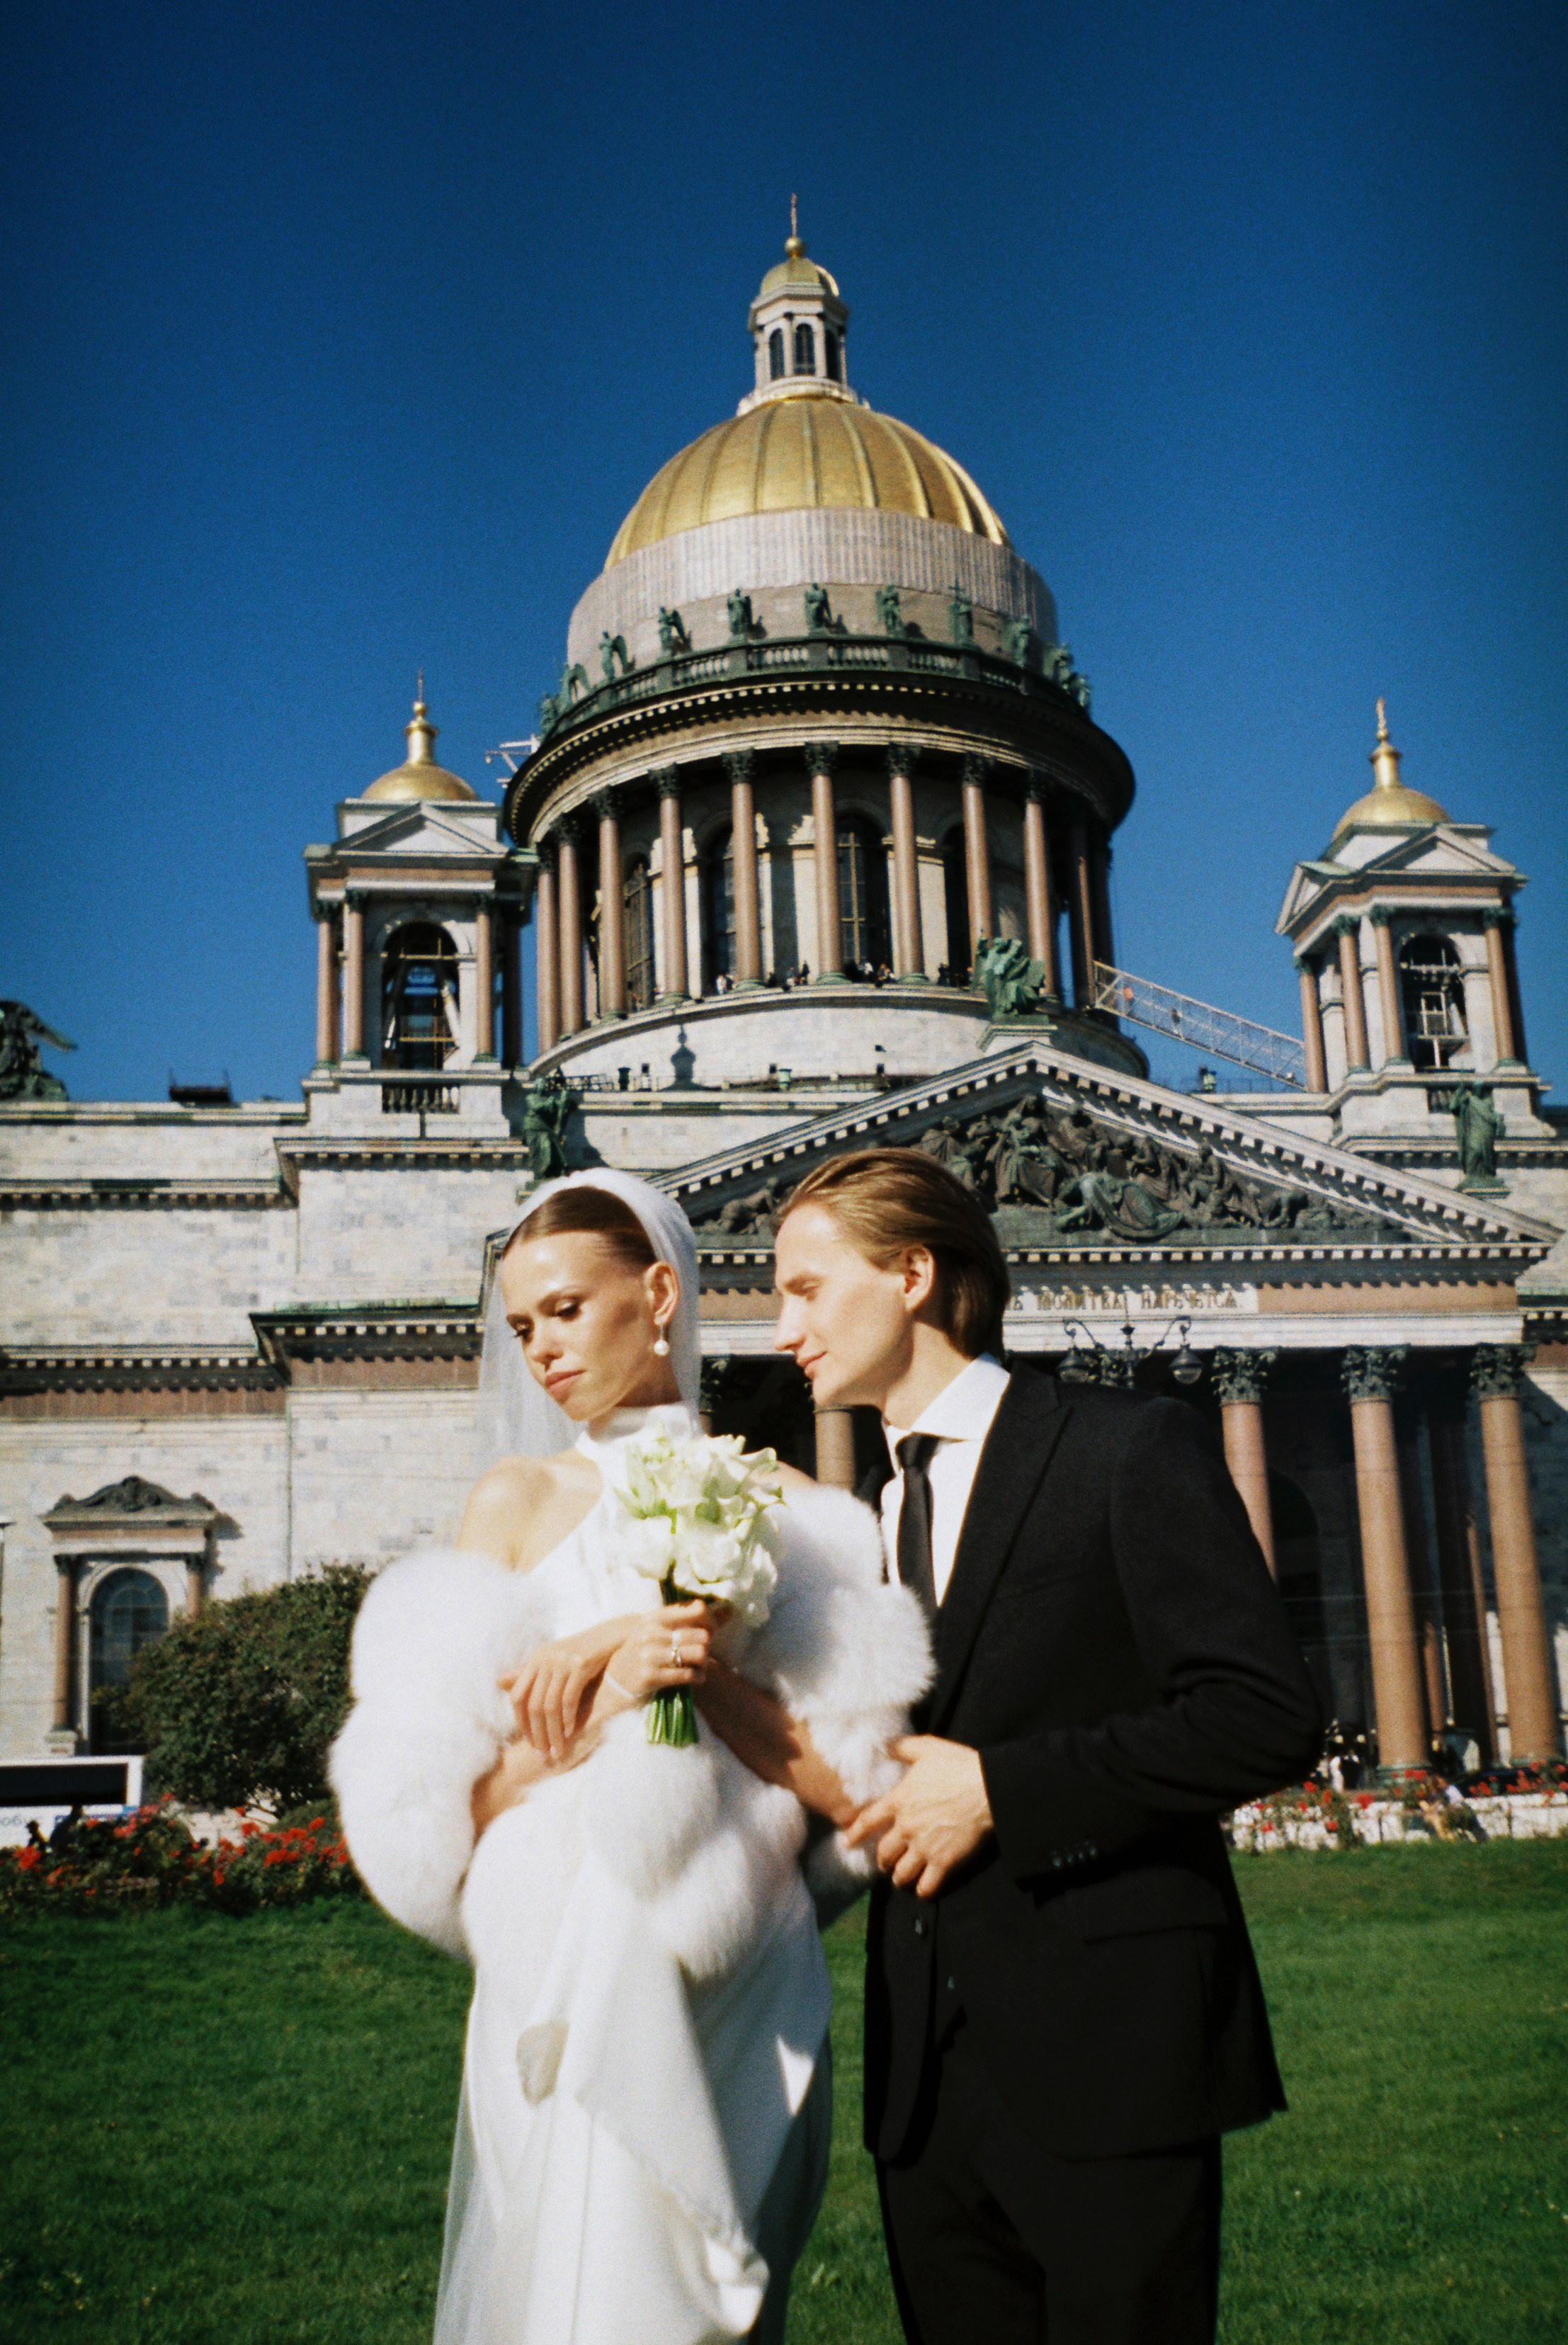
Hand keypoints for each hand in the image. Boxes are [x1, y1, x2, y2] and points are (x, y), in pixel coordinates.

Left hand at [502, 1614, 640, 1761]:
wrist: (612, 1636)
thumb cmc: (581, 1653)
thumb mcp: (552, 1661)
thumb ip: (528, 1674)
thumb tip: (498, 1682)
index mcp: (535, 1659)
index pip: (517, 1697)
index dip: (521, 1722)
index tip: (530, 1742)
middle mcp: (545, 1659)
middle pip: (533, 1705)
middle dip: (537, 1734)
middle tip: (544, 1754)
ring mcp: (562, 1661)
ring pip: (550, 1706)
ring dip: (553, 1733)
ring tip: (558, 1750)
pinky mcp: (580, 1664)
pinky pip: (569, 1698)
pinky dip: (567, 1719)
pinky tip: (570, 1733)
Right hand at [597, 1603, 715, 1717]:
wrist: (613, 1680)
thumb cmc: (642, 1651)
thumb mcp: (660, 1630)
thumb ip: (691, 1619)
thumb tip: (730, 1610)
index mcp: (655, 1617)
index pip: (697, 1610)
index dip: (711, 1621)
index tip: (710, 1631)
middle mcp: (652, 1633)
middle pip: (702, 1635)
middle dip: (707, 1646)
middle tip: (702, 1654)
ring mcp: (650, 1655)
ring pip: (699, 1655)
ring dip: (704, 1664)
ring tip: (698, 1666)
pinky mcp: (651, 1677)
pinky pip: (688, 1675)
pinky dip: (698, 1677)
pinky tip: (694, 1678)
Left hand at [844, 1735, 993, 1897]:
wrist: (987, 1788)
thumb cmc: (958, 1766)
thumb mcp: (927, 1748)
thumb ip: (903, 1747)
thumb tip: (885, 1745)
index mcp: (899, 1801)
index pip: (867, 1821)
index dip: (855, 1833)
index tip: (847, 1842)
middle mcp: (906, 1827)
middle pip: (884, 1853)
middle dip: (883, 1861)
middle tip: (885, 1864)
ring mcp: (924, 1847)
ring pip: (901, 1873)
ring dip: (899, 1878)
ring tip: (901, 1879)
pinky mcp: (944, 1862)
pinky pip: (926, 1886)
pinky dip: (922, 1891)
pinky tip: (923, 1890)